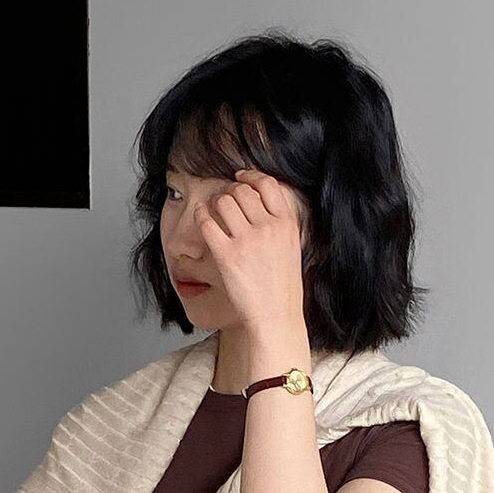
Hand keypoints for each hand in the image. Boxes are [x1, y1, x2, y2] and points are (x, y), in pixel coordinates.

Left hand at [195, 167, 308, 338]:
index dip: (251, 176)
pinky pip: (207, 223)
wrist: (275, 316)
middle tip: (223, 198)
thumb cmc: (282, 289)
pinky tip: (202, 219)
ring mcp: (247, 240)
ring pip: (223, 201)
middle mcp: (268, 228)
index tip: (240, 177)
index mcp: (286, 224)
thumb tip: (262, 207)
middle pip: (242, 190)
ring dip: (213, 202)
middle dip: (229, 190)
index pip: (268, 184)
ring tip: (210, 209)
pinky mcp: (226, 254)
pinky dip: (201, 216)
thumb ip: (280, 226)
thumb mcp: (292, 249)